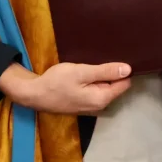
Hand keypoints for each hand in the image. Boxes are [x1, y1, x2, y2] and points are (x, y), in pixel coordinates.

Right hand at [0, 61, 131, 113]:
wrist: (33, 94)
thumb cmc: (57, 81)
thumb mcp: (82, 72)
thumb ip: (106, 71)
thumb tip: (128, 69)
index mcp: (102, 99)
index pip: (125, 83)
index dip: (125, 70)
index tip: (121, 56)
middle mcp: (99, 105)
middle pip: (116, 85)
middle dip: (113, 72)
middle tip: (106, 56)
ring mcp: (91, 105)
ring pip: (105, 86)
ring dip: (103, 75)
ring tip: (97, 60)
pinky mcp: (83, 102)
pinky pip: (96, 88)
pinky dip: (95, 80)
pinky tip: (88, 70)